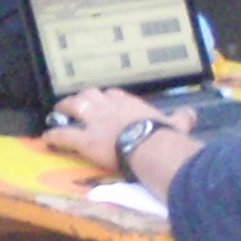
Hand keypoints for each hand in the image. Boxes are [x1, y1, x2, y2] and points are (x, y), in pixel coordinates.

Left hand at [41, 86, 178, 172]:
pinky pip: (63, 135)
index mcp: (129, 103)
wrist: (150, 146)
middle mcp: (108, 106)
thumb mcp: (176, 123)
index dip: (107, 98)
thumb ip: (182, 117)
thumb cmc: (164, 135)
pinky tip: (46, 139)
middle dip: (81, 99)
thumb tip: (194, 113)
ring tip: (55, 114)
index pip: (114, 94)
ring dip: (63, 110)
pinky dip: (53, 137)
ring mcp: (93, 121)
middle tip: (75, 105)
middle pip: (89, 94)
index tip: (105, 102)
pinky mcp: (83, 139)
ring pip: (72, 108)